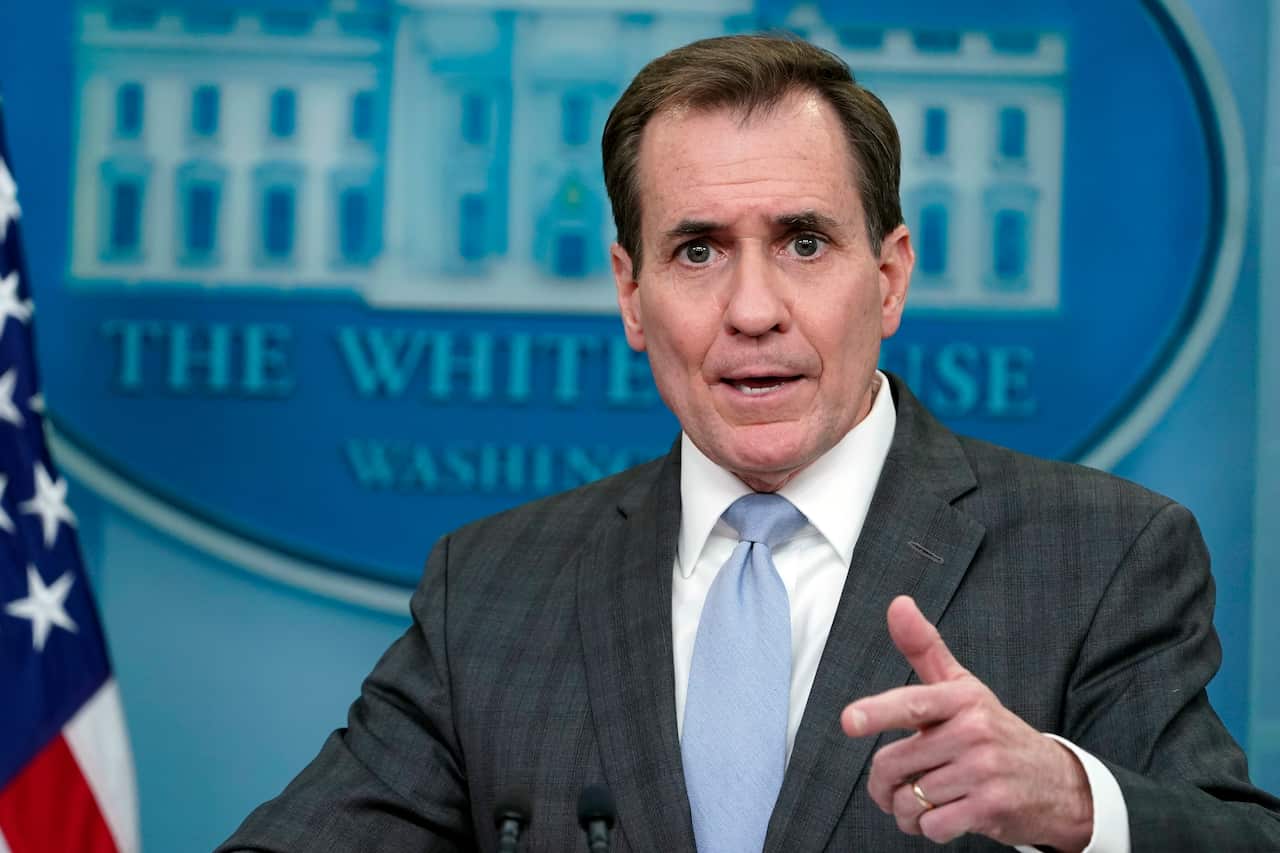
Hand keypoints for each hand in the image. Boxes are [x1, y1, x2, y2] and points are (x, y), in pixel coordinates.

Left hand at [840, 596, 1092, 850]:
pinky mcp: (991, 808)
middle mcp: (975, 731)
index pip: (913, 703)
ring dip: (904, 810)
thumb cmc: (994, 730)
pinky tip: (938, 818)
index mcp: (963, 698)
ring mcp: (985, 771)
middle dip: (882, 784)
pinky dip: (926, 828)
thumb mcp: (963, 687)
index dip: (877, 711)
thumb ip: (925, 648)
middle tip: (890, 787)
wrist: (1056, 782)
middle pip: (894, 763)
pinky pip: (933, 826)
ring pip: (910, 799)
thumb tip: (897, 603)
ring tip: (919, 803)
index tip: (849, 721)